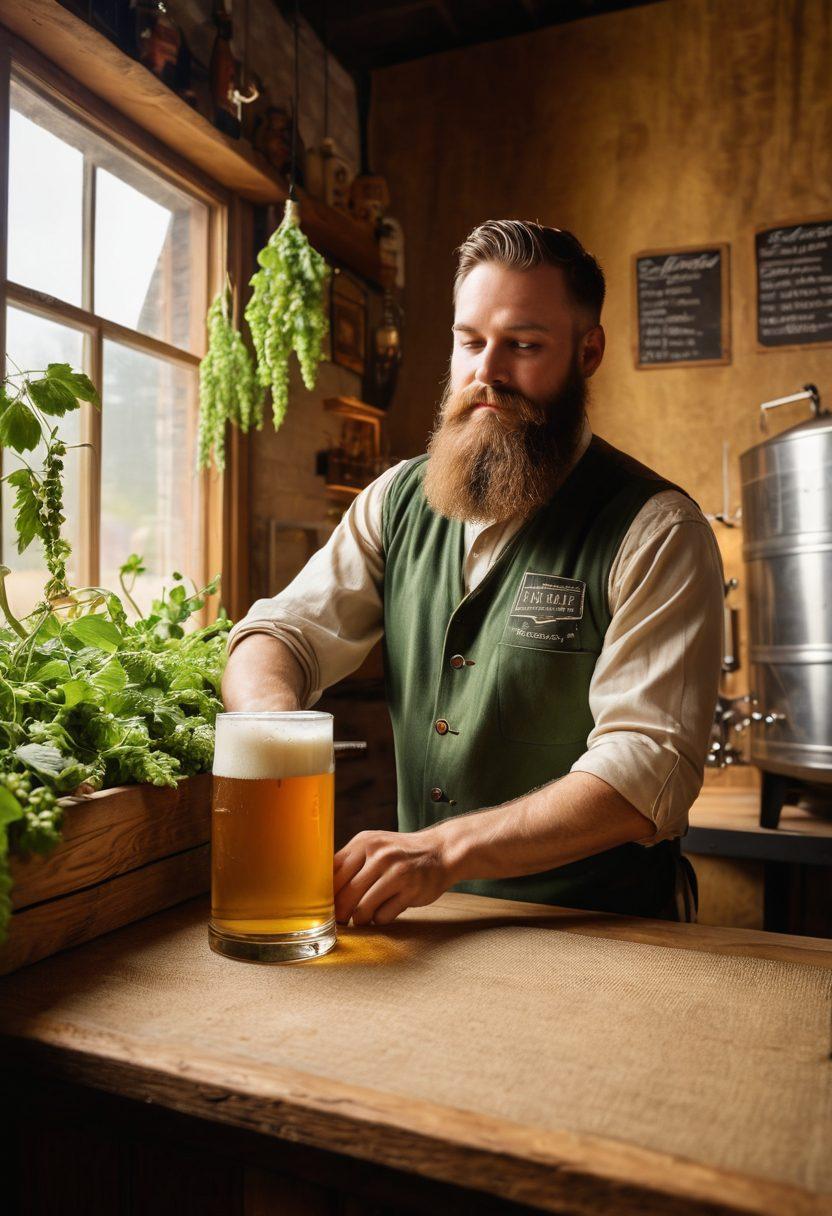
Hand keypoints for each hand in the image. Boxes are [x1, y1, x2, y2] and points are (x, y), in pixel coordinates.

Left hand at [333, 827, 455, 925]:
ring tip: (362, 918)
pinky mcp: (410, 891)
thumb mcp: (375, 846)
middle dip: (340, 913)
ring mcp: (397, 873)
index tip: (324, 905)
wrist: (440, 852)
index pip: (333, 872)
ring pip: (363, 908)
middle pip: (346, 894)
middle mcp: (380, 855)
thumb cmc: (400, 853)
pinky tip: (384, 912)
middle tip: (340, 920)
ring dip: (359, 919)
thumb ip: (350, 861)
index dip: (326, 893)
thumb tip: (320, 888)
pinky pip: (383, 916)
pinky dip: (379, 919)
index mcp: (365, 842)